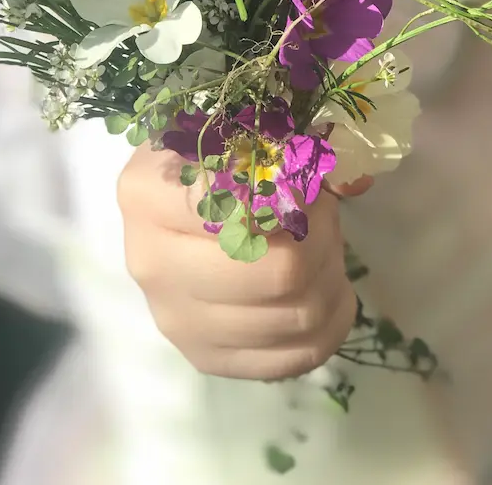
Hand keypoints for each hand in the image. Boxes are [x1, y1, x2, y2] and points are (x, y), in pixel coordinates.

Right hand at [118, 144, 364, 379]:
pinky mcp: (204, 356)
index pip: (240, 208)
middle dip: (322, 240)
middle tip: (324, 217)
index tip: (306, 185)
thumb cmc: (214, 160)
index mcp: (148, 194)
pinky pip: (293, 357)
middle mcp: (150, 262)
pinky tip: (328, 289)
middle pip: (280, 272)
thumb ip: (289, 152)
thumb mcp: (243, 134)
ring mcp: (175, 319)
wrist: (172, 205)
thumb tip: (343, 186)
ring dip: (330, 275)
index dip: (292, 199)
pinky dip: (330, 323)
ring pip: (296, 315)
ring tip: (325, 247)